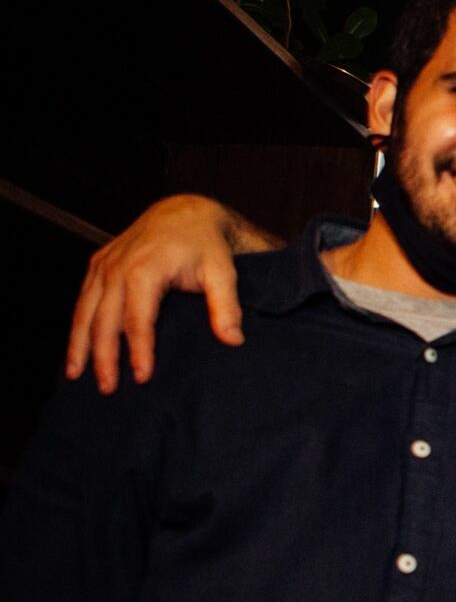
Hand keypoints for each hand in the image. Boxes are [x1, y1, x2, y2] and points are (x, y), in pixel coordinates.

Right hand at [66, 194, 247, 393]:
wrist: (186, 213)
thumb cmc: (205, 244)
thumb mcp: (223, 272)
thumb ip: (227, 307)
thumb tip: (233, 340)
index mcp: (145, 270)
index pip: (137, 320)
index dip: (139, 351)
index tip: (143, 377)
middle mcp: (117, 267)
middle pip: (104, 321)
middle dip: (104, 357)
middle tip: (108, 388)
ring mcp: (103, 265)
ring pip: (85, 312)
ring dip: (80, 346)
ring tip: (78, 376)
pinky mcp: (98, 266)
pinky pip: (82, 300)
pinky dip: (76, 326)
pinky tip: (76, 350)